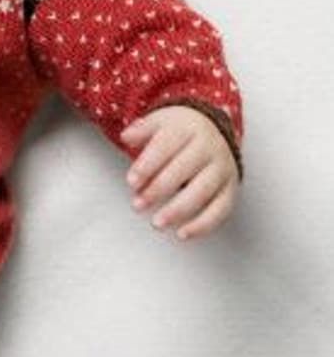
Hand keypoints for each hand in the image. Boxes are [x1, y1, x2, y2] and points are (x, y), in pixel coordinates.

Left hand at [119, 105, 238, 241]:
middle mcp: (209, 147)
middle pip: (183, 170)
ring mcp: (222, 169)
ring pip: (202, 192)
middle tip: (138, 205)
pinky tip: (182, 234)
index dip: (147, 165)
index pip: (165, 146)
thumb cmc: (180, 132)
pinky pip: (220, 210)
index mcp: (188, 129)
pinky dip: (202, 225)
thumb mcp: (159, 122)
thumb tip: (126, 136)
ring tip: (157, 223)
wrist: (214, 131)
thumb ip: (142, 130)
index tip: (131, 182)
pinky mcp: (231, 189)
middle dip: (157, 190)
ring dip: (178, 211)